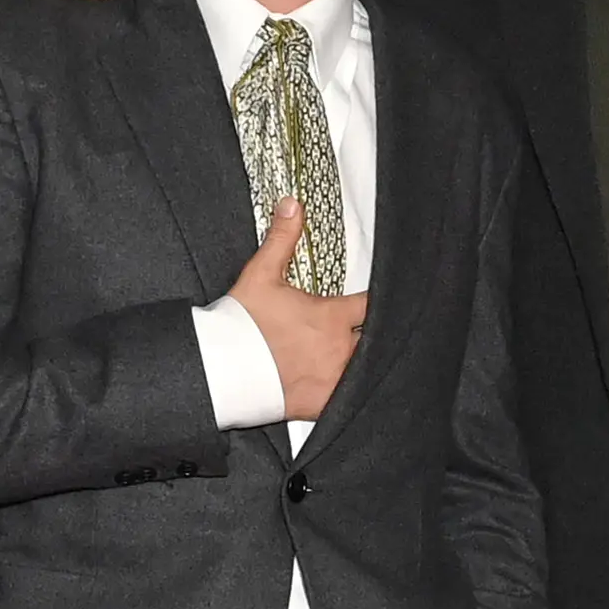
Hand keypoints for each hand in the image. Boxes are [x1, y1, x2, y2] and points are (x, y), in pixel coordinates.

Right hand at [228, 196, 365, 420]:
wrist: (222, 370)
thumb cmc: (242, 324)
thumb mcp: (261, 275)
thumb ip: (282, 239)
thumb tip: (292, 204)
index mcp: (332, 318)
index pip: (373, 304)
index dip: (381, 300)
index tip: (386, 298)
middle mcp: (341, 349)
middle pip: (377, 339)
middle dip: (376, 333)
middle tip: (376, 330)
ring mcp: (335, 380)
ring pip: (369, 370)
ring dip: (368, 362)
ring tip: (371, 358)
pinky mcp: (324, 404)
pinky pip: (353, 399)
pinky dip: (355, 392)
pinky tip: (357, 389)